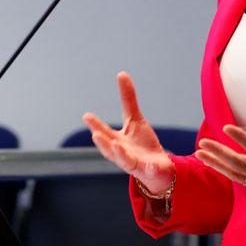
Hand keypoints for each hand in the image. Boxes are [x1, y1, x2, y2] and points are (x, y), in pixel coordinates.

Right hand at [82, 72, 174, 194]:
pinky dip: (150, 168)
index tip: (86, 115)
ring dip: (120, 154)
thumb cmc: (142, 144)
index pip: (104, 133)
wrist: (158, 168)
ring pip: (125, 161)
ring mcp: (136, 164)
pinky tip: (152, 164)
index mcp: (117, 141)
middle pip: (110, 149)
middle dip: (102, 142)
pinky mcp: (150, 171)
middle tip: (95, 133)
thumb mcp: (135, 119)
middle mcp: (123, 154)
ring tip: (116, 144)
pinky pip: (150, 170)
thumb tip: (121, 73)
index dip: (95, 125)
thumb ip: (127, 99)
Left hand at [195, 86, 245, 208]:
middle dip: (219, 154)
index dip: (240, 138)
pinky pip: (240, 179)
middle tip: (202, 142)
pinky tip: (212, 161)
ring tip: (199, 153)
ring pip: (235, 175)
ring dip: (216, 164)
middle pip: (239, 166)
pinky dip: (225, 170)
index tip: (225, 128)